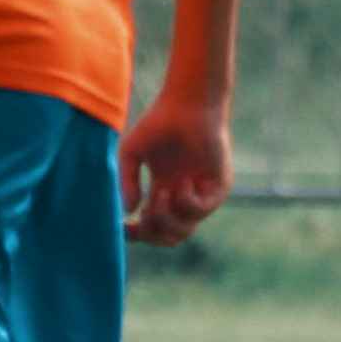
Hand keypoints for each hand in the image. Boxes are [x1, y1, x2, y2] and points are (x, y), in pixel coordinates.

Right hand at [121, 88, 233, 246]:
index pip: (152, 226)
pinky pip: (200, 211)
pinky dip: (186, 202)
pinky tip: (181, 182)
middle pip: (170, 237)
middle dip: (153, 233)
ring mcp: (202, 194)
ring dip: (167, 217)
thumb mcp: (132, 153)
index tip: (122, 228)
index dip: (137, 233)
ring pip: (184, 231)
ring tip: (161, 192)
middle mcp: (184, 197)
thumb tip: (128, 211)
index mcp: (163, 191)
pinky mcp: (219, 188)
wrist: (189, 104)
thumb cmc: (159, 122)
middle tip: (144, 217)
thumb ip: (127, 182)